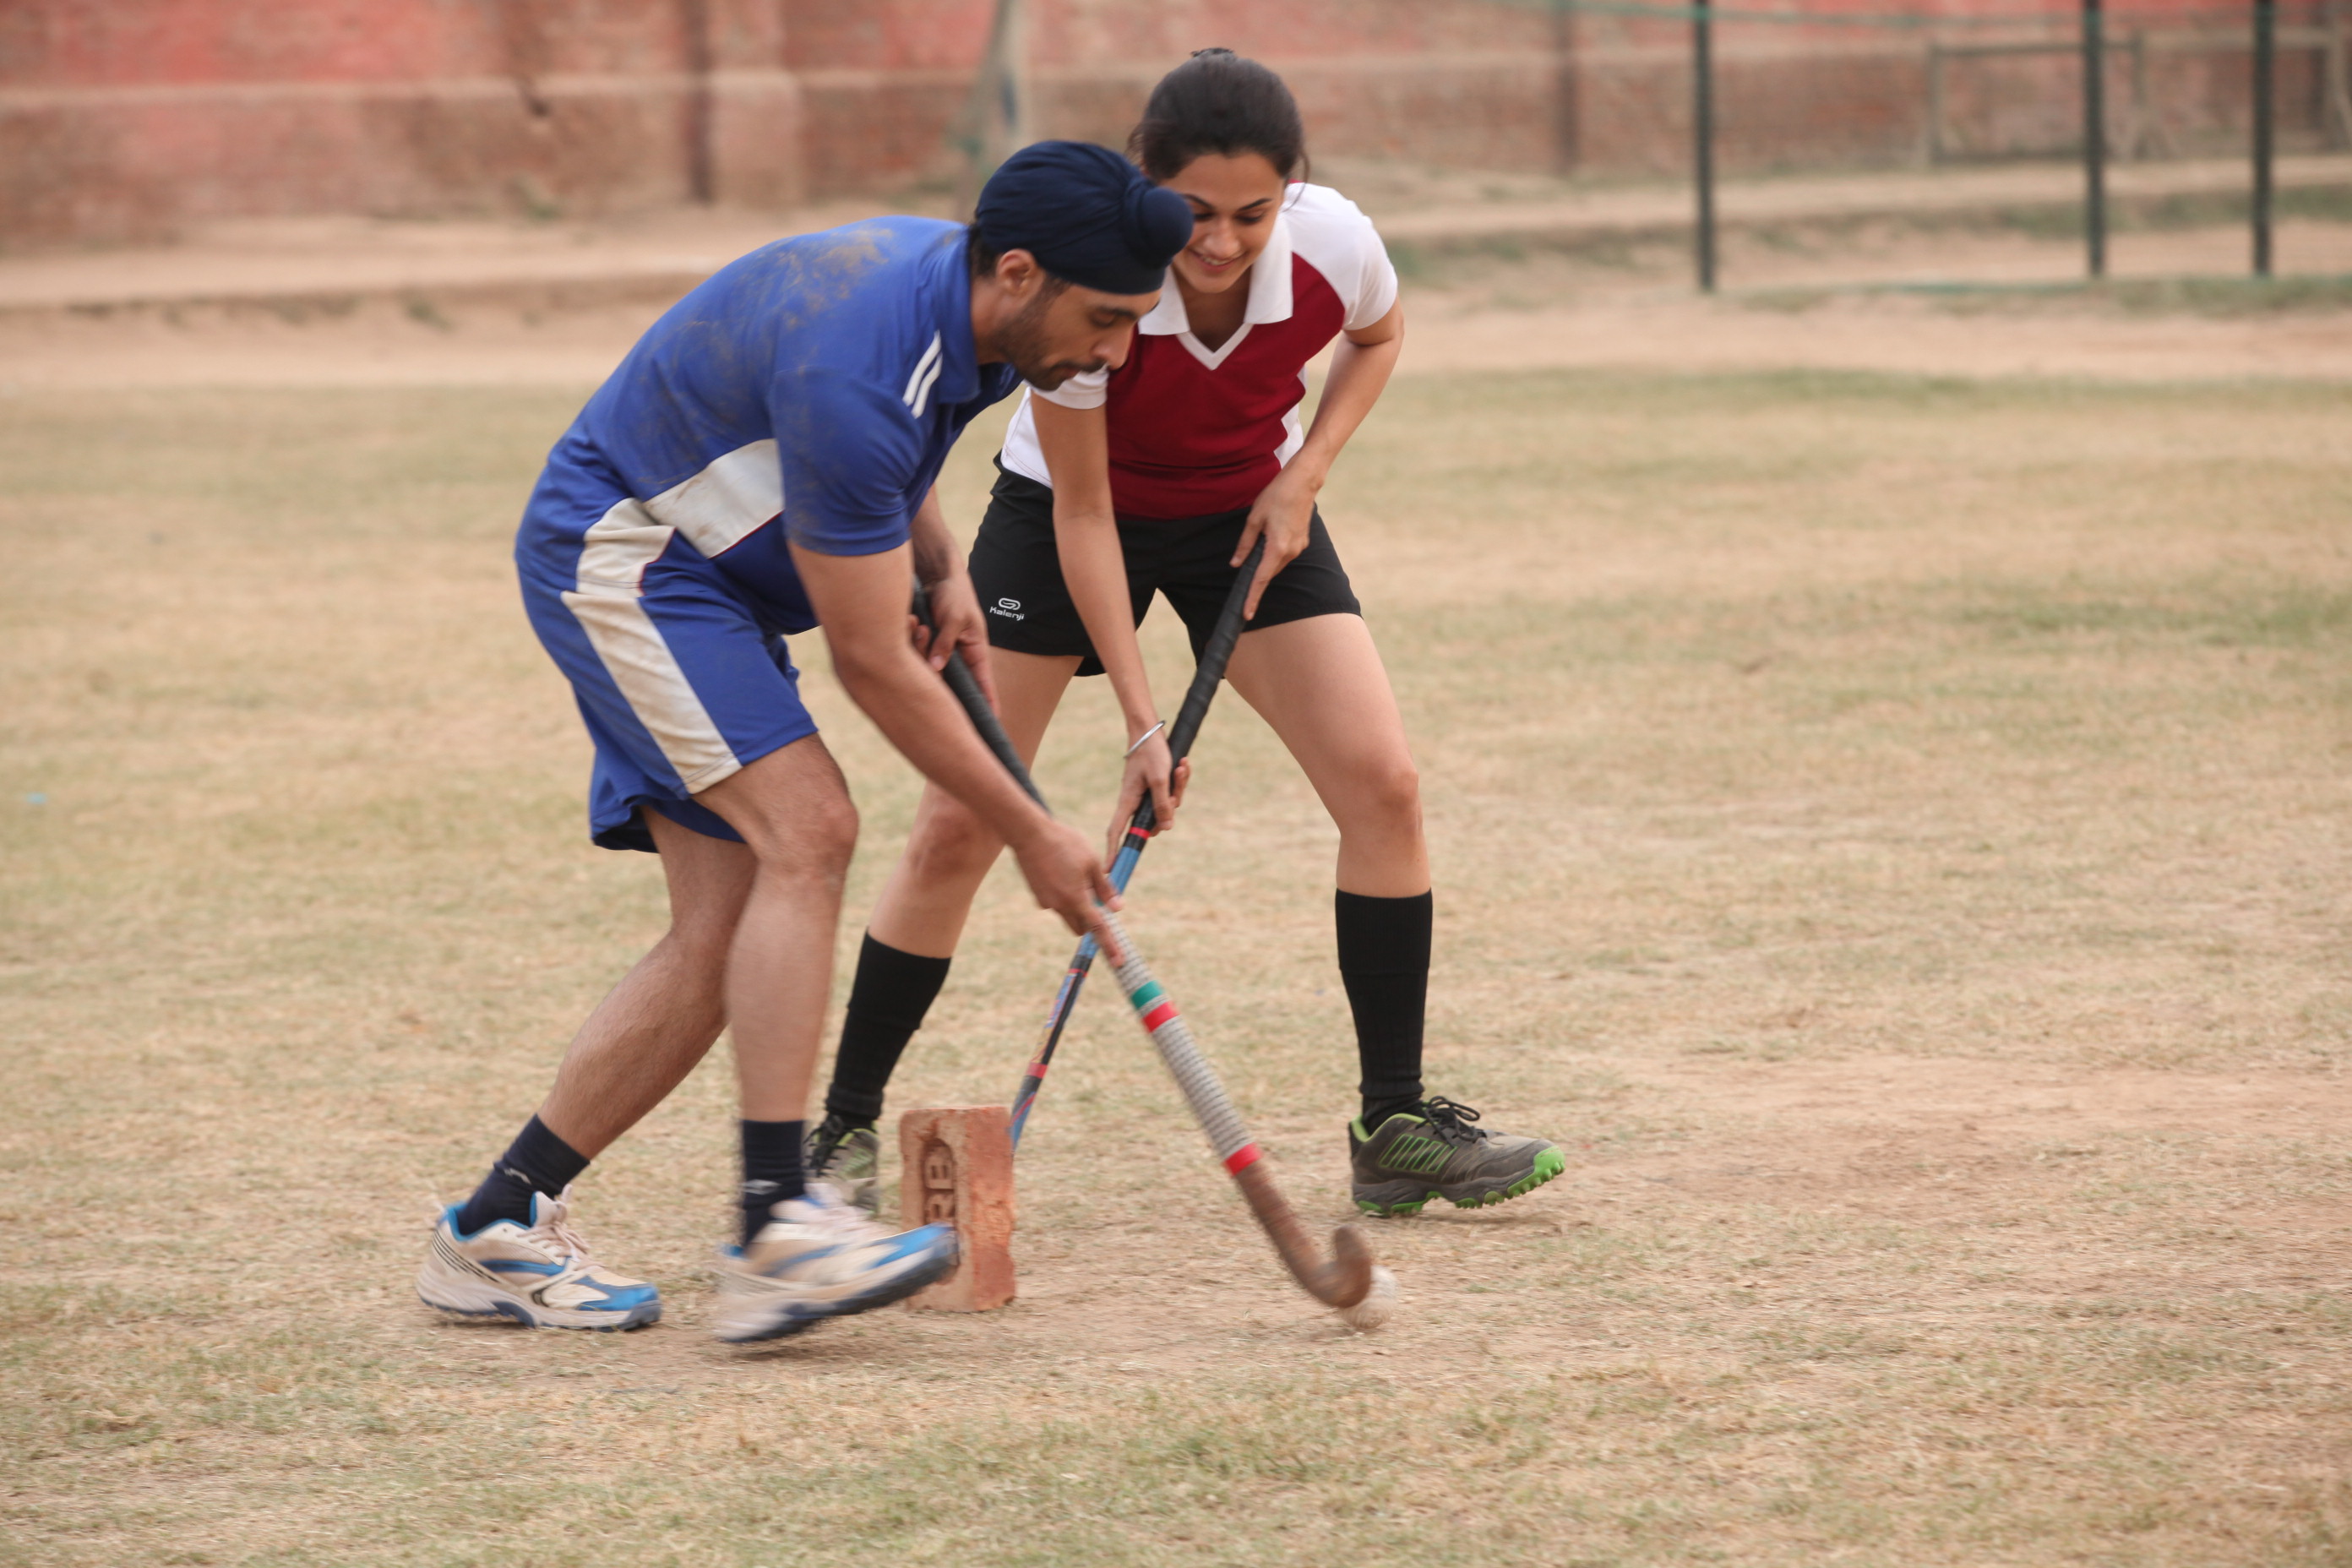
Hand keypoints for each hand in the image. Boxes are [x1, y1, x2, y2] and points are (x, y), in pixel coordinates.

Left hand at [906, 565, 996, 709]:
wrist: (935, 576)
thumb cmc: (953, 594)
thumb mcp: (954, 618)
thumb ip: (945, 643)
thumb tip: (935, 669)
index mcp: (975, 652)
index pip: (984, 684)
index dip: (988, 704)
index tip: (992, 724)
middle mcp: (960, 657)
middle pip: (955, 685)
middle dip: (949, 694)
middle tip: (947, 715)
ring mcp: (944, 654)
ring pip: (933, 673)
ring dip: (923, 654)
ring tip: (921, 629)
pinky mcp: (928, 648)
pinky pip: (919, 660)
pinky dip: (914, 648)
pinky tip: (912, 628)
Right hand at [1009, 818, 1124, 961]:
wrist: (1029, 833)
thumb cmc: (1065, 843)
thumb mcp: (1091, 862)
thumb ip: (1105, 888)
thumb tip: (1117, 908)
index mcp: (1076, 899)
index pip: (1097, 929)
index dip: (1109, 945)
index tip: (1118, 961)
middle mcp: (1059, 905)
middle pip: (1080, 927)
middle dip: (1089, 921)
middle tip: (1095, 897)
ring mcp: (1045, 901)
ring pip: (1066, 912)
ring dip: (1075, 904)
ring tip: (1074, 873)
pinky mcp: (1036, 894)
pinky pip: (1054, 901)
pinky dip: (1062, 894)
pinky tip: (1060, 869)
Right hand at [1106, 730, 1190, 856]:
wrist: (1150, 731)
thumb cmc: (1151, 753)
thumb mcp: (1159, 780)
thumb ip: (1163, 805)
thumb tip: (1166, 828)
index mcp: (1128, 801)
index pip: (1117, 832)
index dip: (1113, 851)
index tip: (1109, 870)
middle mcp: (1135, 802)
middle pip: (1153, 822)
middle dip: (1170, 807)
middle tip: (1176, 776)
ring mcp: (1146, 796)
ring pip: (1167, 807)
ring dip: (1178, 788)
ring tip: (1180, 766)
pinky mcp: (1155, 788)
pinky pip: (1171, 794)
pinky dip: (1179, 781)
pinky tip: (1183, 764)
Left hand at [1231, 463, 1321, 619]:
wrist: (1303, 481)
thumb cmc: (1277, 496)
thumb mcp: (1254, 519)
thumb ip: (1245, 544)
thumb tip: (1237, 563)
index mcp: (1277, 547)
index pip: (1261, 579)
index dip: (1252, 597)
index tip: (1247, 614)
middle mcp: (1291, 551)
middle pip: (1269, 572)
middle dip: (1257, 579)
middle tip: (1243, 586)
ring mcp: (1299, 547)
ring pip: (1277, 563)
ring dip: (1265, 563)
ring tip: (1258, 545)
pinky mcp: (1302, 541)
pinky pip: (1284, 554)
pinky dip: (1274, 554)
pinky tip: (1269, 539)